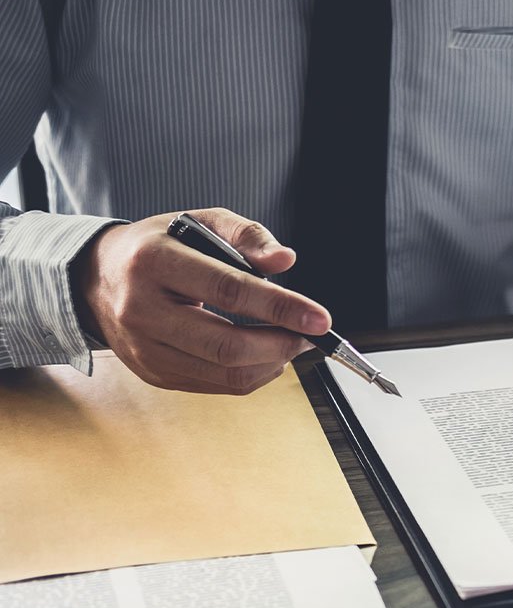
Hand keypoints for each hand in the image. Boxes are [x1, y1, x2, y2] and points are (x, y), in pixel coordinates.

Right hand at [73, 208, 330, 394]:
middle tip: (311, 335)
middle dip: (282, 344)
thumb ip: (247, 235)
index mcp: (153, 262)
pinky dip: (253, 374)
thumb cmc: (160, 247)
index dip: (280, 307)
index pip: (228, 290)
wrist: (96, 280)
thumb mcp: (200, 222)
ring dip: (273, 363)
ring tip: (292, 342)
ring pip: (224, 373)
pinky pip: (216, 385)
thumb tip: (285, 261)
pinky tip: (266, 355)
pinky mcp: (154, 374)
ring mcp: (144, 348)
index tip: (320, 319)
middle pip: (226, 345)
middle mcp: (141, 309)